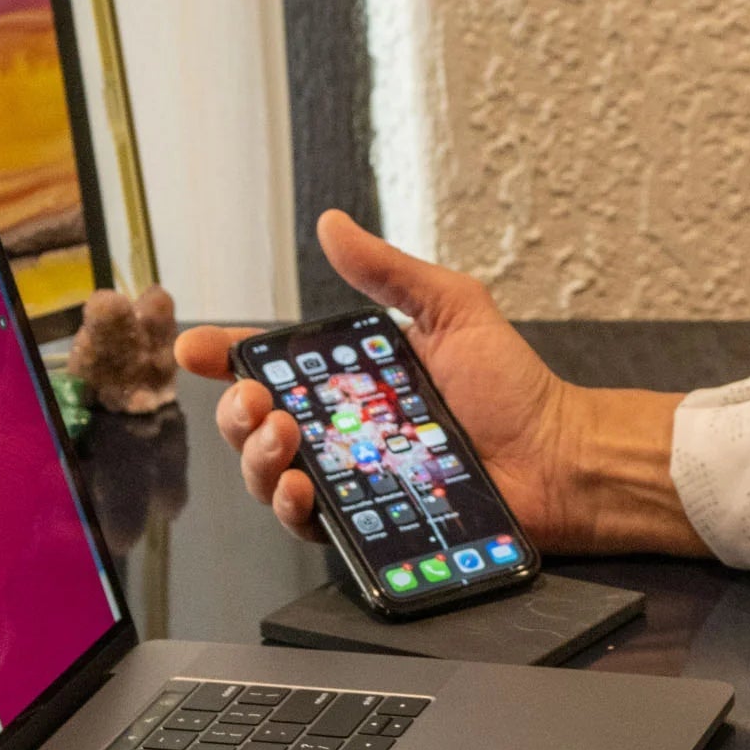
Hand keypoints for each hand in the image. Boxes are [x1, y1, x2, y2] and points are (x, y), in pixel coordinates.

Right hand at [175, 209, 705, 557]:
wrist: (555, 459)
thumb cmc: (514, 390)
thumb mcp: (452, 311)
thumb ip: (389, 273)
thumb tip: (333, 224)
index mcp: (348, 379)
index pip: (268, 364)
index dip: (222, 355)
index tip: (194, 346)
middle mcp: (337, 431)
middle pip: (252, 424)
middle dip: (238, 412)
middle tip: (262, 404)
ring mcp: (345, 480)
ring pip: (265, 475)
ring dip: (256, 458)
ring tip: (284, 440)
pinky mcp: (361, 525)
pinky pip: (304, 522)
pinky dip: (290, 507)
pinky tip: (299, 489)